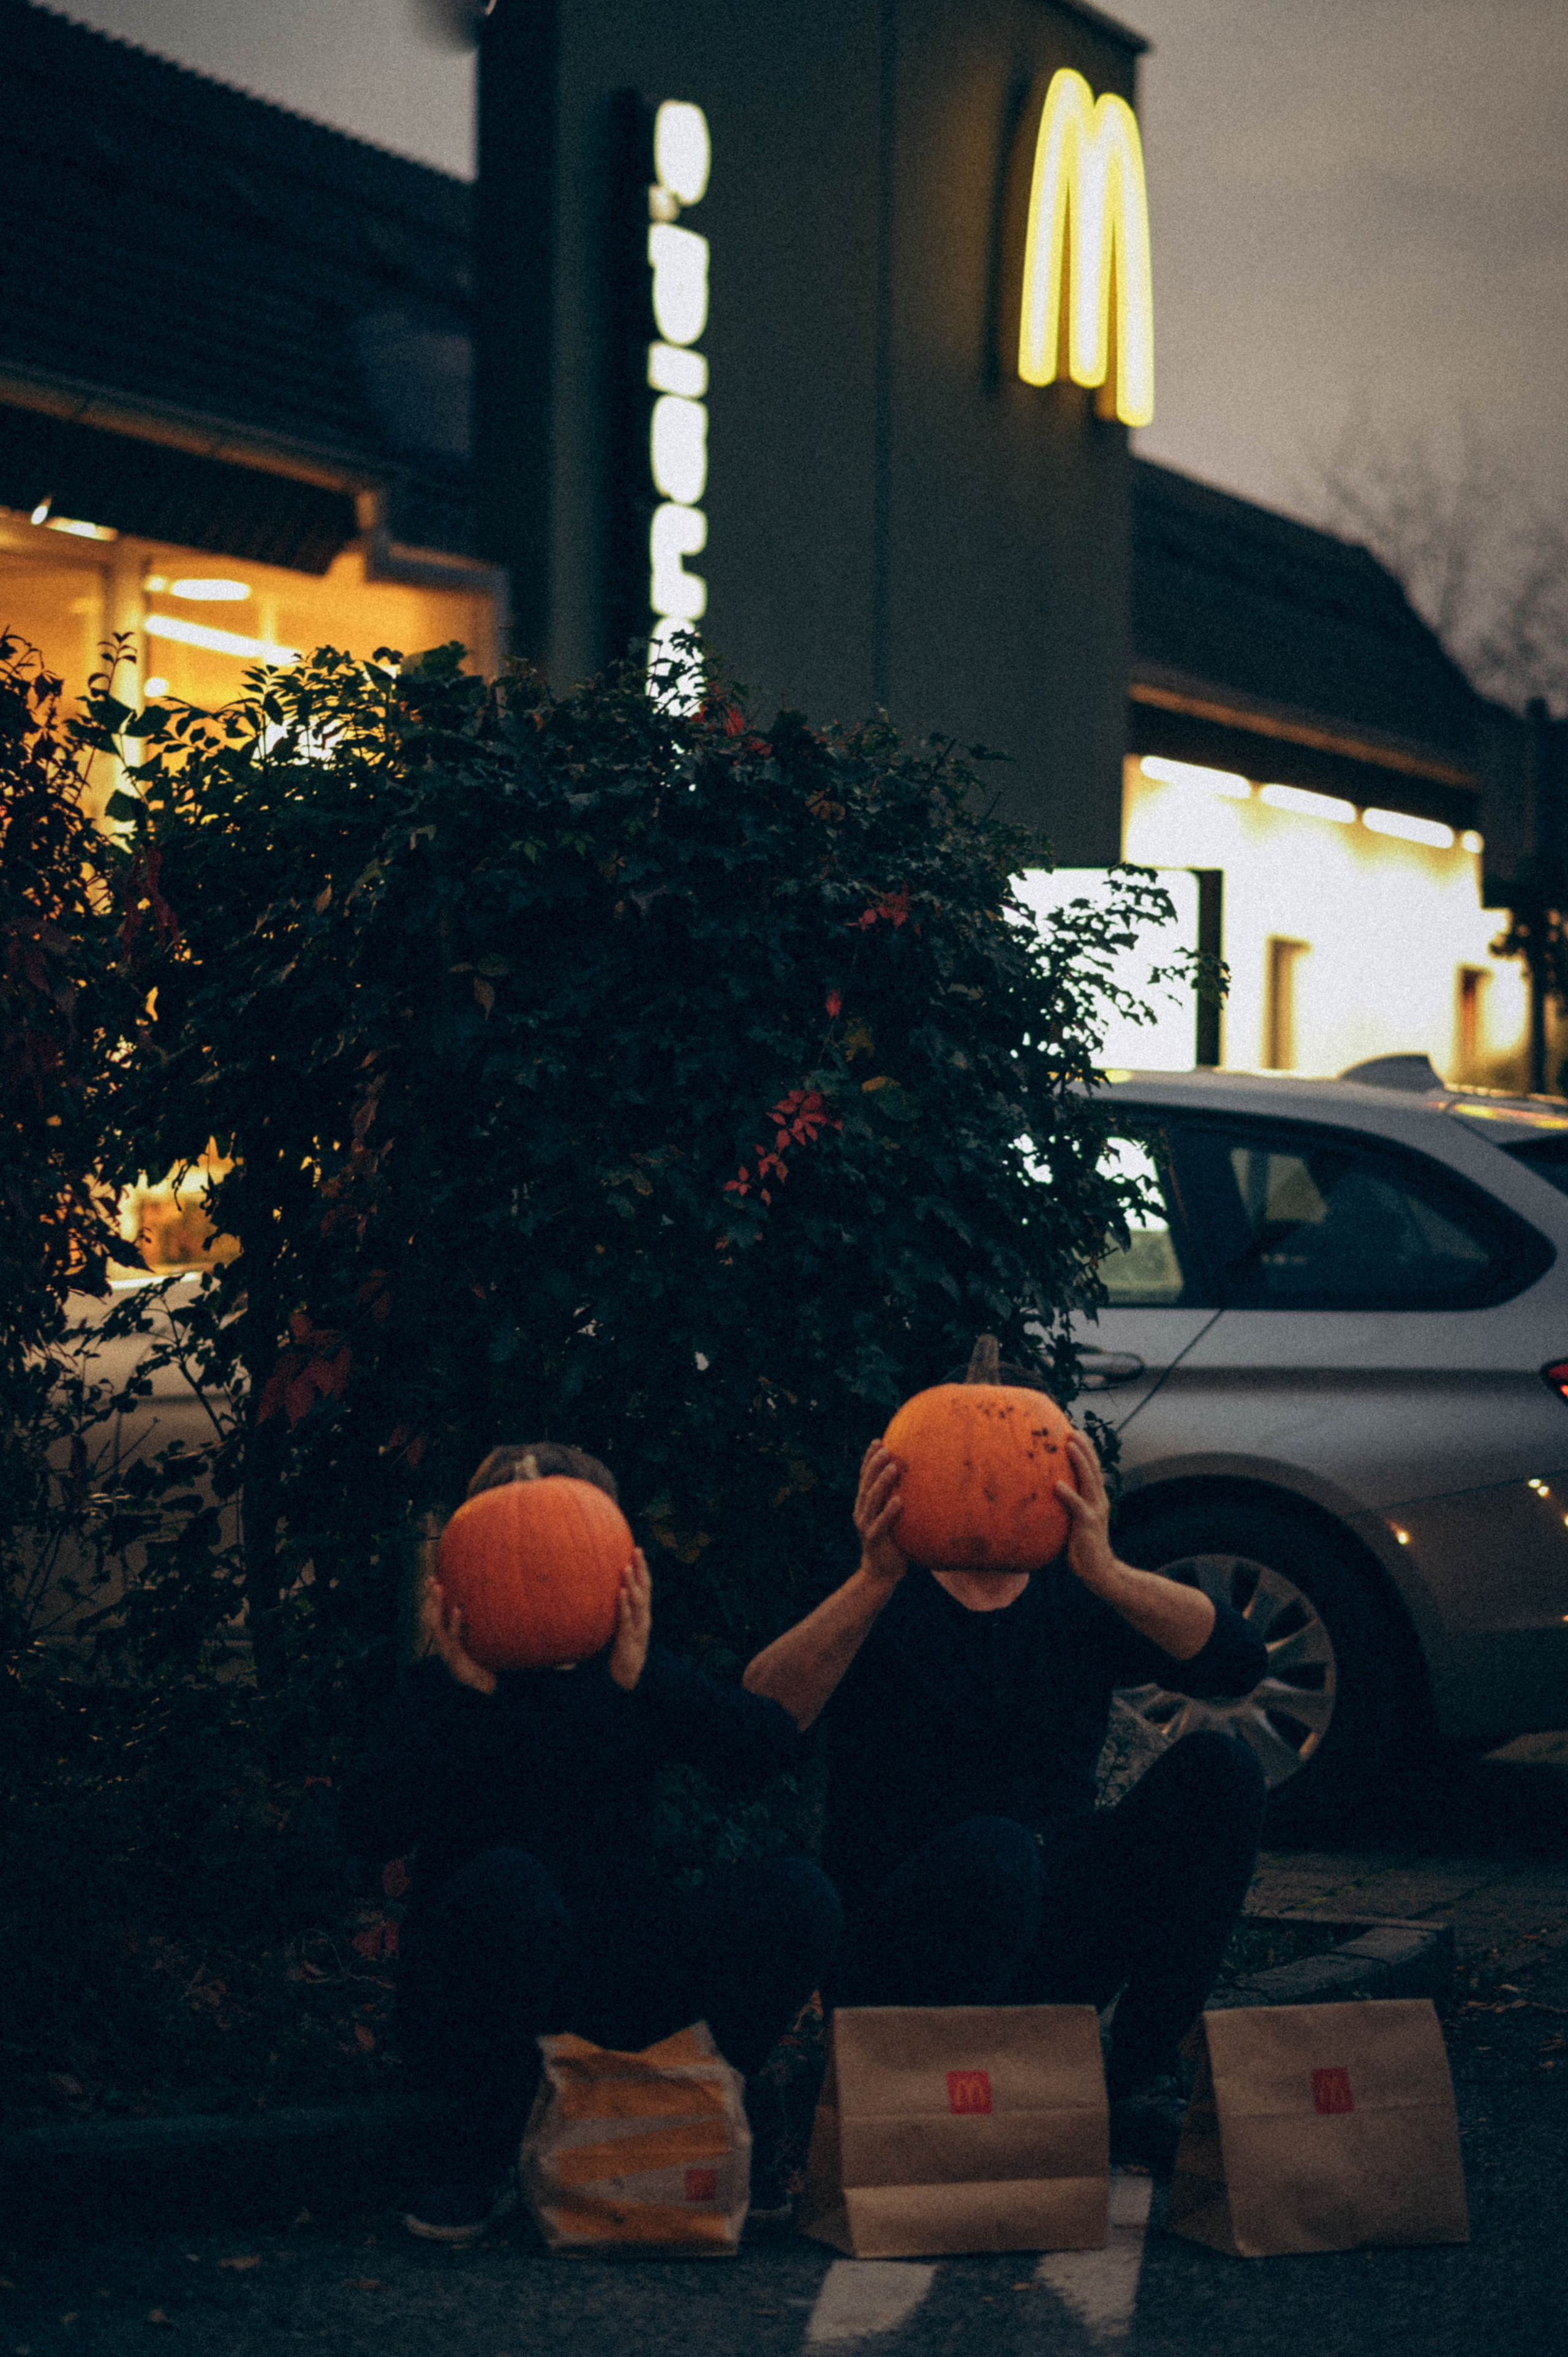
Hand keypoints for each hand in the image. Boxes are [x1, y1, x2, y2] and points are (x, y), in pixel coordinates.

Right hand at [420, 1577, 497, 1695]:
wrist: (482, 1689)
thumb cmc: (480, 1665)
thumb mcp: (475, 1643)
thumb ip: (472, 1628)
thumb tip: (478, 1608)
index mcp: (446, 1639)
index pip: (433, 1614)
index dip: (430, 1598)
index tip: (431, 1580)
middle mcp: (442, 1644)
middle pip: (429, 1617)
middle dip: (429, 1598)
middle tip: (431, 1579)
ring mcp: (447, 1651)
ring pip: (435, 1625)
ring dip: (436, 1605)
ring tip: (439, 1588)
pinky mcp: (455, 1658)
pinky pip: (452, 1638)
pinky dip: (453, 1622)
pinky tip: (456, 1609)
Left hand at [609, 1547, 651, 1690]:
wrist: (628, 1678)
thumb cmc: (623, 1651)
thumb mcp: (621, 1628)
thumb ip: (617, 1612)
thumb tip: (603, 1595)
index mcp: (642, 1614)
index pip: (645, 1587)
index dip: (642, 1569)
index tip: (636, 1549)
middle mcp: (643, 1619)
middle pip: (645, 1590)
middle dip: (641, 1569)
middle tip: (635, 1550)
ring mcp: (638, 1629)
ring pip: (638, 1603)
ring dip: (632, 1584)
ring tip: (625, 1568)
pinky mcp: (629, 1640)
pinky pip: (627, 1620)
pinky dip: (625, 1606)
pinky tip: (620, 1594)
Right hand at [854, 1441, 907, 1596]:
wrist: (881, 1573)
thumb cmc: (893, 1541)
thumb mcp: (892, 1518)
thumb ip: (898, 1500)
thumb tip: (923, 1480)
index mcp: (864, 1505)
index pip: (864, 1477)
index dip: (869, 1459)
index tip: (878, 1441)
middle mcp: (861, 1512)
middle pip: (866, 1484)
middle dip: (875, 1465)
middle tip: (886, 1449)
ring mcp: (865, 1526)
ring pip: (871, 1500)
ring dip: (882, 1482)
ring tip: (893, 1468)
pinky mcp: (873, 1541)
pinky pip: (881, 1524)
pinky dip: (889, 1512)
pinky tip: (899, 1501)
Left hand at [1054, 1429, 1117, 1597]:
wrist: (1099, 1570)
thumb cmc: (1083, 1546)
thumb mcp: (1076, 1521)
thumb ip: (1068, 1506)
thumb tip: (1048, 1493)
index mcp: (1096, 1498)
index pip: (1092, 1469)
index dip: (1086, 1450)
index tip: (1076, 1432)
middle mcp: (1099, 1501)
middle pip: (1093, 1468)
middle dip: (1084, 1448)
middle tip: (1073, 1429)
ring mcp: (1095, 1511)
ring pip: (1088, 1481)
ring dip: (1079, 1462)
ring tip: (1069, 1445)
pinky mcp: (1088, 1525)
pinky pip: (1077, 1507)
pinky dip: (1068, 1494)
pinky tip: (1057, 1485)